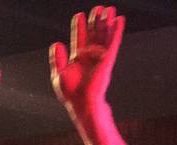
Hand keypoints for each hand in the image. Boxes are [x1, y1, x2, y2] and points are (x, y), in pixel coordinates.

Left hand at [49, 7, 122, 123]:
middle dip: (96, 21)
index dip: (80, 27)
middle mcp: (90, 57)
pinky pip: (114, 42)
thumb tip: (57, 42)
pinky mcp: (108, 59)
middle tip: (98, 8)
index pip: (80, 39)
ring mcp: (100, 57)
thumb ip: (57, 59)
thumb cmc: (71, 94)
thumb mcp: (59, 74)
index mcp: (78, 59)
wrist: (83, 104)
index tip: (79, 15)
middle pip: (94, 34)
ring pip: (104, 36)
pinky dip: (117, 31)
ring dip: (107, 22)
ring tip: (109, 9)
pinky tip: (119, 20)